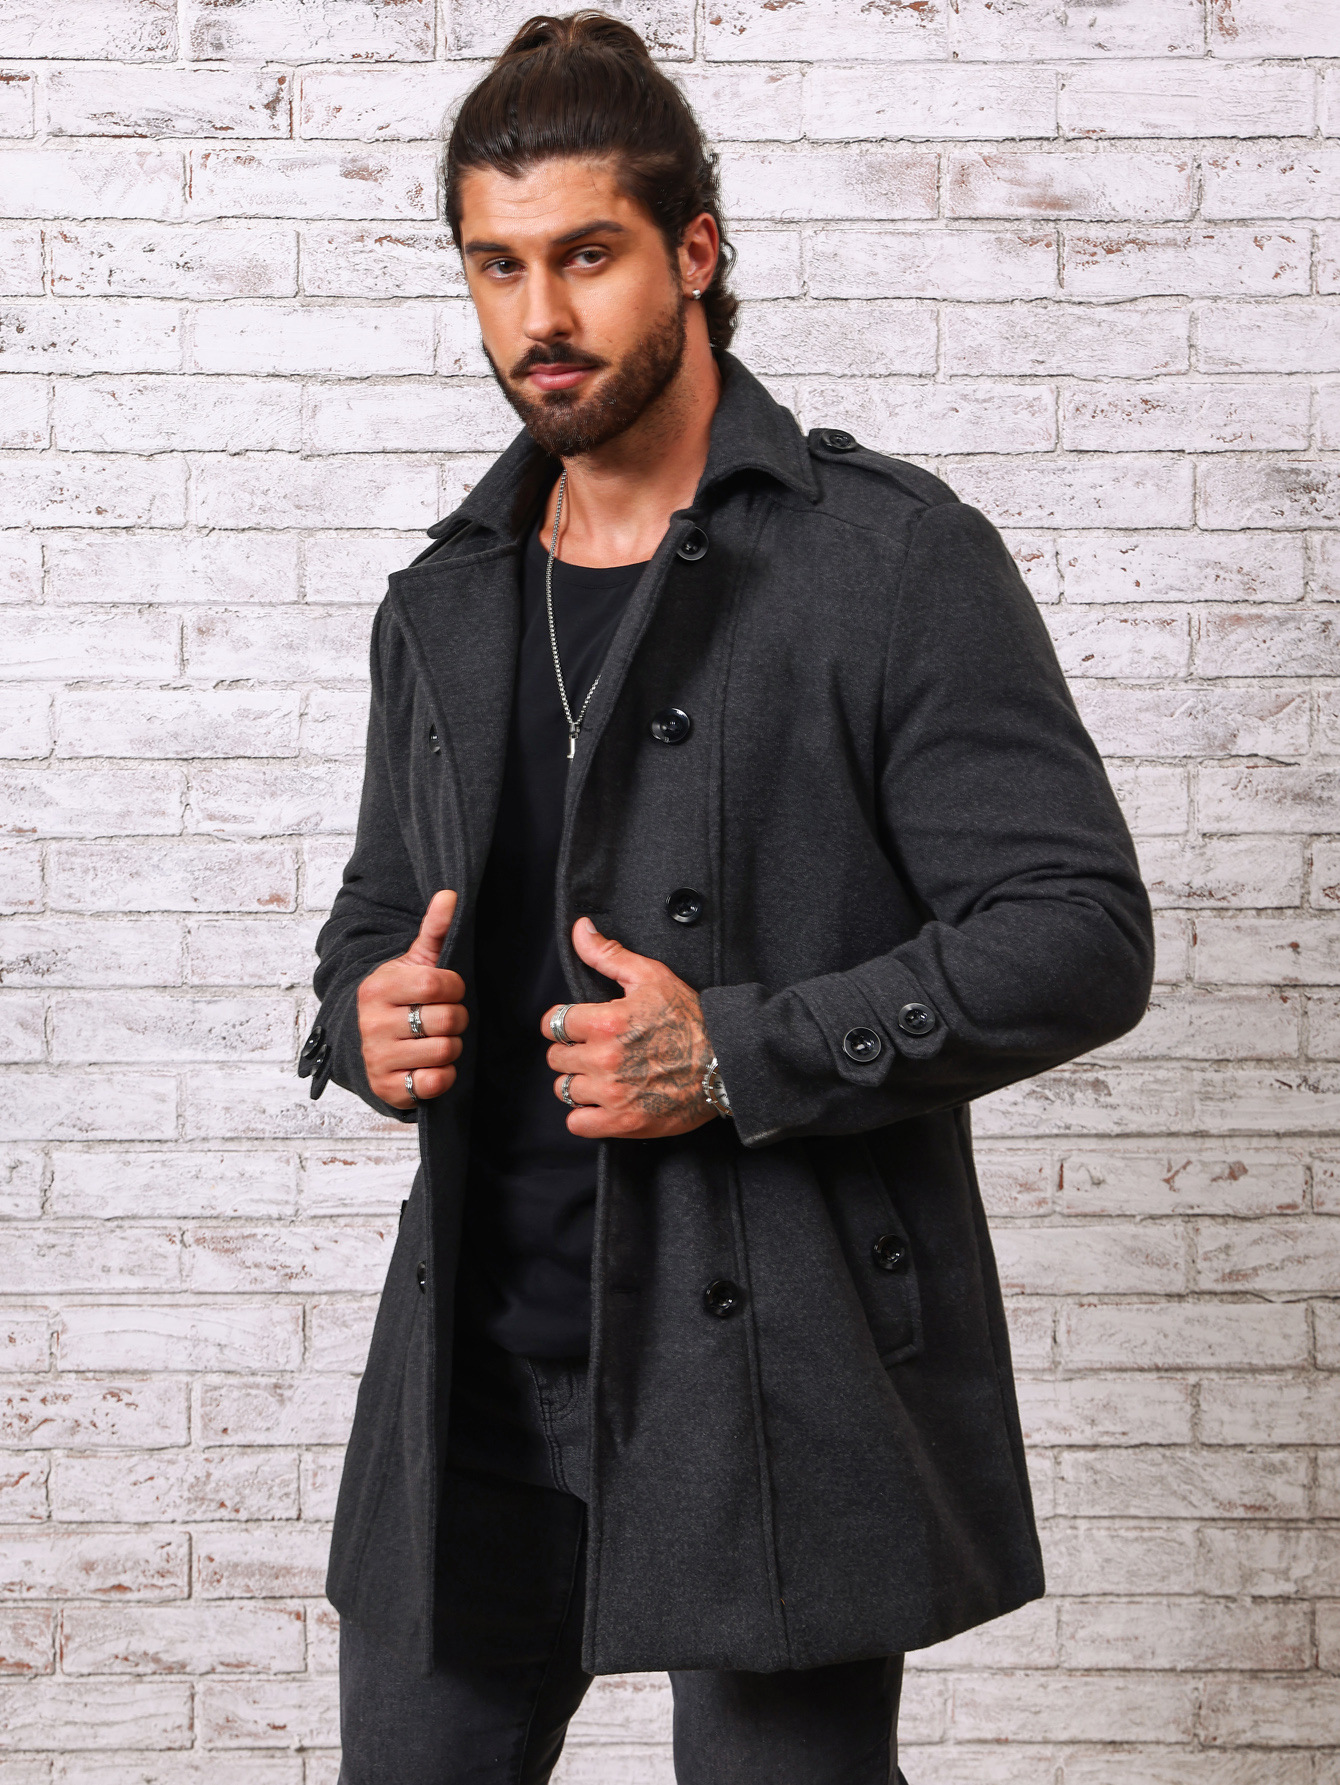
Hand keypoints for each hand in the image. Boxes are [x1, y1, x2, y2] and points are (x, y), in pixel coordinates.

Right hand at [357, 889, 467, 1109]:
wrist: (365, 1046)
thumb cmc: (398, 1000)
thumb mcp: (413, 964)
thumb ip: (434, 931)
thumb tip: (449, 894)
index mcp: (378, 987)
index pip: (437, 984)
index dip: (454, 988)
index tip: (445, 991)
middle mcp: (372, 1023)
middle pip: (448, 1020)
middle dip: (456, 1019)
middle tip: (443, 1019)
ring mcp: (377, 1058)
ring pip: (446, 1051)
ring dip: (451, 1047)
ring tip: (436, 1040)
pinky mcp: (387, 1088)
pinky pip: (435, 1083)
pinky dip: (443, 1076)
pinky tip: (430, 1065)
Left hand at [542, 917, 716, 1140]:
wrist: (728, 1063)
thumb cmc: (692, 1019)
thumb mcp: (651, 976)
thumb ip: (608, 954)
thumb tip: (580, 929)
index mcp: (606, 1021)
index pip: (553, 1023)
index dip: (566, 1023)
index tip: (581, 1027)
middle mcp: (604, 1058)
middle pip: (556, 1057)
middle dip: (573, 1051)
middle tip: (598, 1049)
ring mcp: (612, 1094)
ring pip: (565, 1089)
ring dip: (580, 1082)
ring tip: (604, 1075)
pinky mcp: (622, 1123)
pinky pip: (577, 1123)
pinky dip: (586, 1115)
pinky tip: (604, 1101)